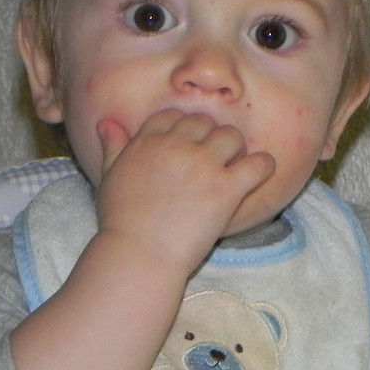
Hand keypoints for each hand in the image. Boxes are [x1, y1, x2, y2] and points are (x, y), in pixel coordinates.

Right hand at [93, 111, 274, 274]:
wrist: (140, 253)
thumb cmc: (120, 221)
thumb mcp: (108, 178)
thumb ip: (112, 147)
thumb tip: (106, 123)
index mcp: (148, 141)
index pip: (173, 116)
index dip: (183, 129)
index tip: (186, 146)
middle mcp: (177, 145)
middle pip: (204, 122)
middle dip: (209, 137)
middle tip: (212, 161)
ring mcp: (203, 165)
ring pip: (232, 136)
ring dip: (235, 149)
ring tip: (233, 168)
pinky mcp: (226, 188)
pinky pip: (258, 165)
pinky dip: (263, 167)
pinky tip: (258, 174)